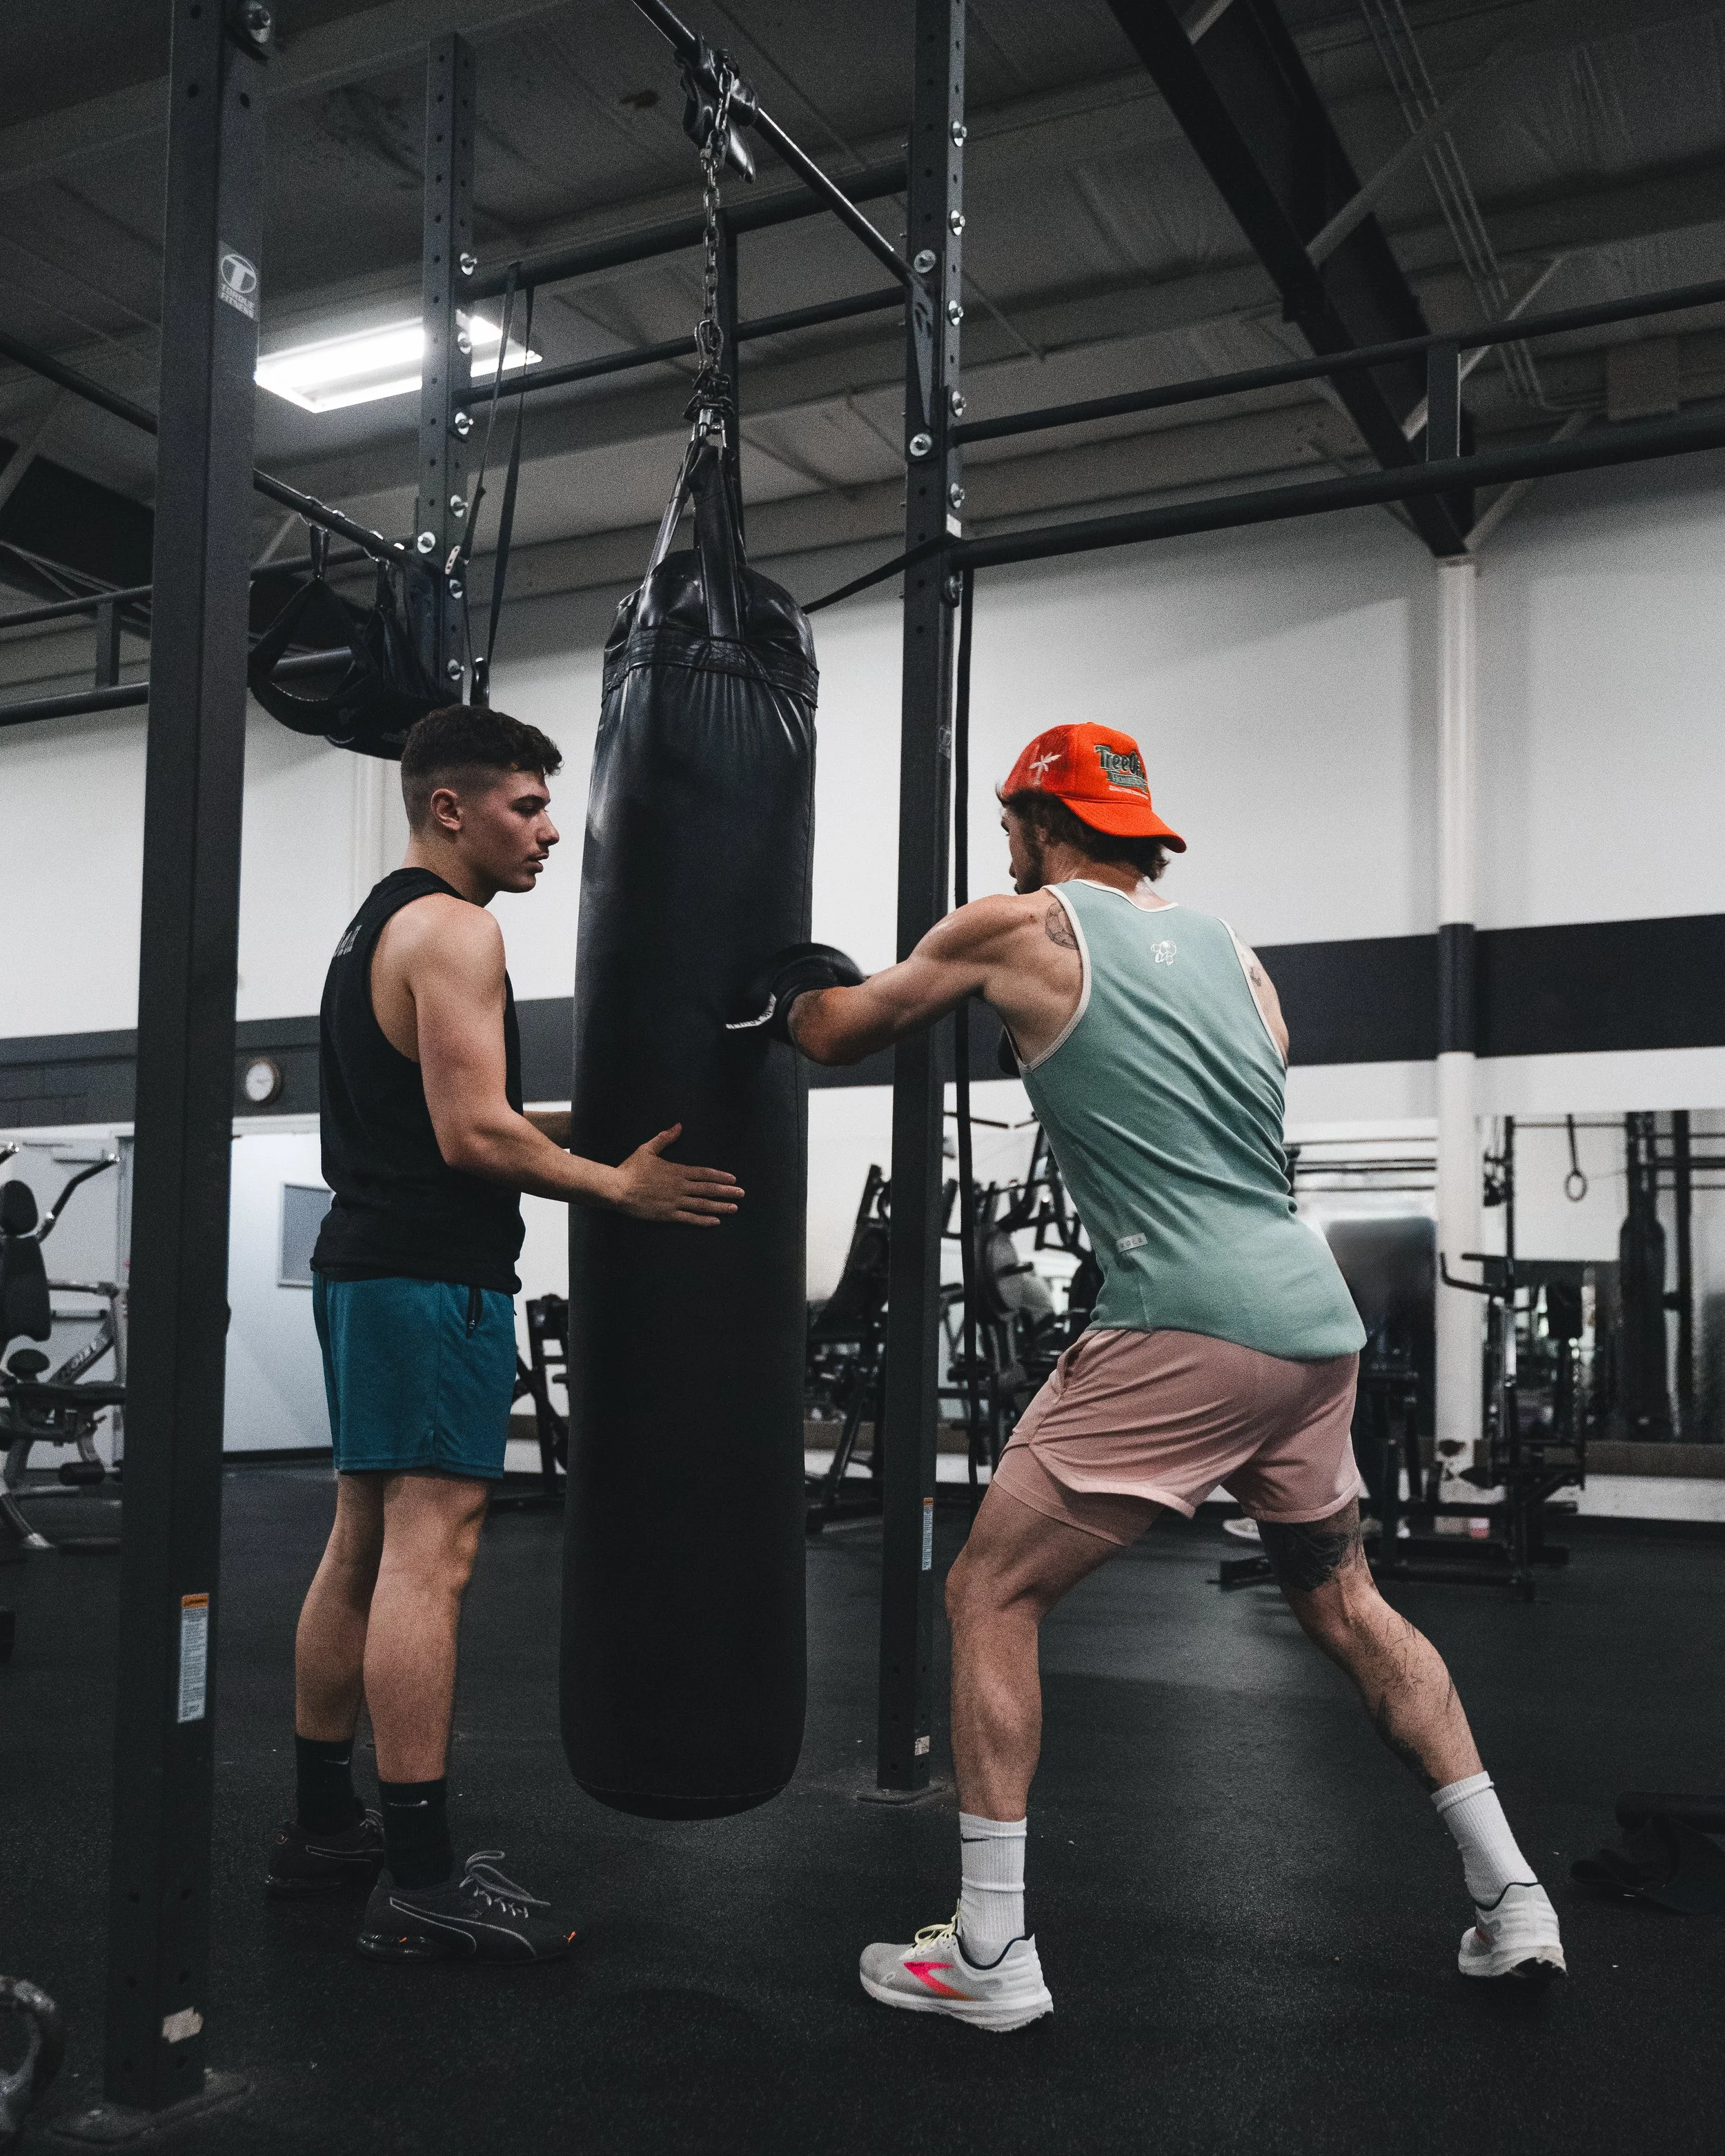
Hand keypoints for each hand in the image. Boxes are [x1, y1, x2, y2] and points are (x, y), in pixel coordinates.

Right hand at [612, 1124, 742, 1226]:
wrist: (617, 1189)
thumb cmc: (631, 1169)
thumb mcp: (648, 1149)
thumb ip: (665, 1138)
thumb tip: (679, 1126)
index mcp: (677, 1171)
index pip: (704, 1173)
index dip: (720, 1176)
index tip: (733, 1179)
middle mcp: (680, 1186)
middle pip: (708, 1189)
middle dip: (727, 1191)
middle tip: (742, 1194)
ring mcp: (675, 1202)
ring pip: (702, 1204)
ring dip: (720, 1206)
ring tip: (734, 1208)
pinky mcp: (668, 1215)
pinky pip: (690, 1218)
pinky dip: (704, 1220)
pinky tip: (716, 1222)